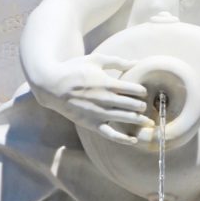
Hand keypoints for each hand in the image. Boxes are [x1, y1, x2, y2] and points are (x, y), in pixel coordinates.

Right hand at [30, 54, 151, 144]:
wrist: (51, 85)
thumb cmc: (74, 69)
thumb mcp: (95, 60)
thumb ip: (117, 62)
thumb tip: (137, 62)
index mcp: (107, 83)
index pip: (133, 89)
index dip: (142, 91)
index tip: (144, 92)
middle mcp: (104, 99)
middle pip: (132, 105)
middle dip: (142, 106)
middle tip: (147, 107)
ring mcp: (98, 113)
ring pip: (125, 119)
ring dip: (139, 121)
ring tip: (149, 122)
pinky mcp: (91, 123)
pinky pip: (110, 134)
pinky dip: (123, 139)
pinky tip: (134, 140)